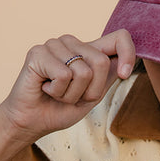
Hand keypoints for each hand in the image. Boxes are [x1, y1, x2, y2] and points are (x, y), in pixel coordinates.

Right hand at [0, 29, 135, 160]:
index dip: (128, 53)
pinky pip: (64, 75)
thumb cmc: (58, 110)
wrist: (31, 123)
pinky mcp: (38, 52)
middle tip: (71, 97)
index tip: (123, 75)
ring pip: (82, 72)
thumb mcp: (91, 97)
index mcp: (87, 51)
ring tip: (56, 93)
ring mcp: (54, 45)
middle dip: (91, 91)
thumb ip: (107, 78)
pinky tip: (45, 89)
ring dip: (71, 94)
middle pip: (101, 62)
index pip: (119, 37)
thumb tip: (125, 63)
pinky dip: (57, 92)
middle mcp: (72, 43)